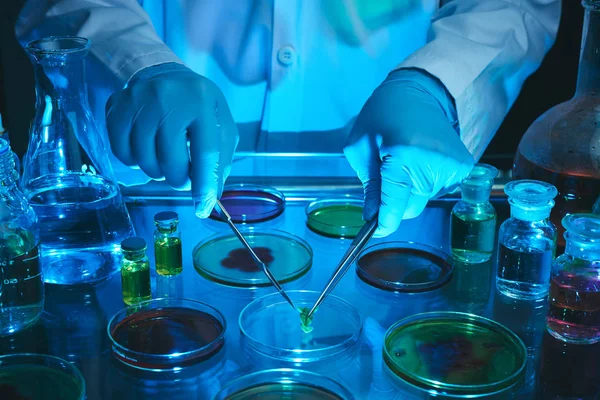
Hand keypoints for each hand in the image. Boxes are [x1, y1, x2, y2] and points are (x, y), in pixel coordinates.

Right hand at [106, 63, 238, 216]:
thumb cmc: (198, 107)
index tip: (203, 209)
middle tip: (183, 177)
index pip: (205, 154)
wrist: (164, 76)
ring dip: (158, 171)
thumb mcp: (220, 126)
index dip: (204, 187)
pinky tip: (147, 150)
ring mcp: (139, 102)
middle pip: (171, 163)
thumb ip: (220, 161)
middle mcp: (169, 100)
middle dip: (179, 180)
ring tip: (166, 158)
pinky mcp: (117, 108)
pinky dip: (136, 162)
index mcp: (203, 103)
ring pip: (145, 162)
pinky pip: (123, 154)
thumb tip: (211, 197)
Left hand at [344, 69, 473, 236]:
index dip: (383, 221)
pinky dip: (425, 182)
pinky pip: (437, 190)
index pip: (395, 203)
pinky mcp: (463, 166)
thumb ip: (369, 187)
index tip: (374, 229)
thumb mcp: (360, 148)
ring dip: (410, 190)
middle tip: (385, 177)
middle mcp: (433, 163)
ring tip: (404, 161)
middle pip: (410, 207)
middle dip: (395, 202)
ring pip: (424, 200)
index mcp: (403, 155)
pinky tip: (420, 161)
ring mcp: (452, 166)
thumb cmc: (381, 116)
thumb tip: (373, 217)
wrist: (417, 92)